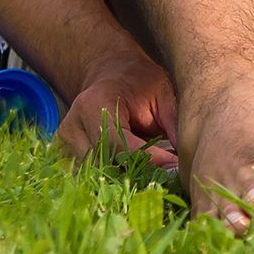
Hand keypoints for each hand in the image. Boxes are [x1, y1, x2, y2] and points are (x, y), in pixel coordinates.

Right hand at [58, 51, 178, 167]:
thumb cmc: (140, 82)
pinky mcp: (65, 155)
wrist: (111, 74)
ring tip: (154, 176)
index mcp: (94, 105)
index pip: (119, 143)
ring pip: (98, 175)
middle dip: (140, 173)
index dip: (148, 158)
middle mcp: (73, 126)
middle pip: (106, 164)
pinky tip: (136, 176)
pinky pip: (91, 176)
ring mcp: (66, 144)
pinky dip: (114, 178)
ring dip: (127, 179)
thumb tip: (188, 157)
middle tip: (168, 176)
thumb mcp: (162, 93)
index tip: (174, 165)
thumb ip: (173, 122)